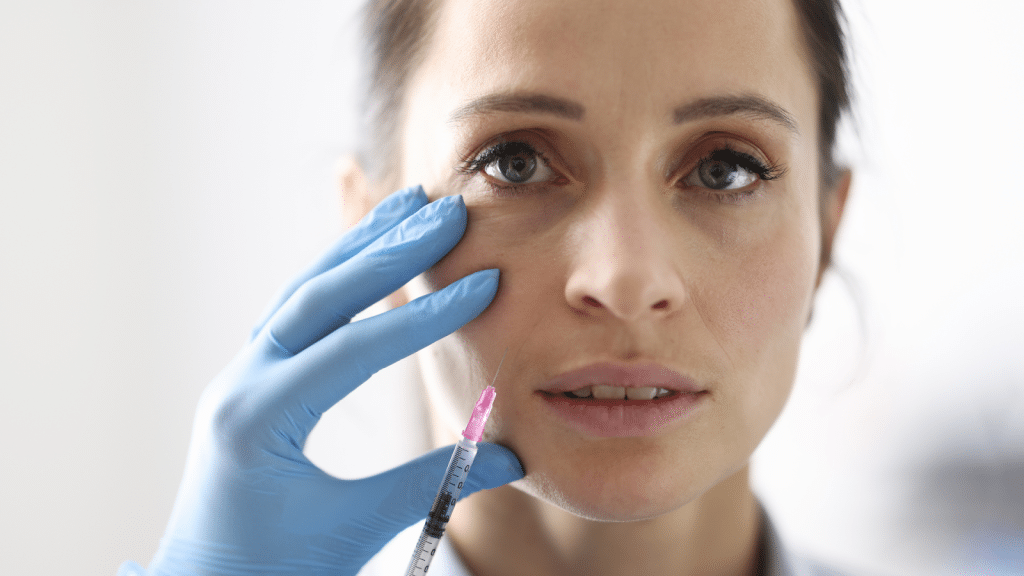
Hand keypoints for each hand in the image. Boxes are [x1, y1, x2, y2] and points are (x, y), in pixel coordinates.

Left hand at [119, 186, 522, 575]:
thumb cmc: (271, 569)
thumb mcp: (353, 529)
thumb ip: (431, 485)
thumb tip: (512, 454)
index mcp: (260, 419)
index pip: (353, 350)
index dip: (424, 317)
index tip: (483, 285)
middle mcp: (243, 382)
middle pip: (320, 296)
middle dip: (388, 251)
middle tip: (446, 213)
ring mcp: (243, 374)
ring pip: (303, 290)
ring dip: (361, 246)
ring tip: (411, 204)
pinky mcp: (255, 377)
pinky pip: (297, 310)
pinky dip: (339, 274)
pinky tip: (371, 251)